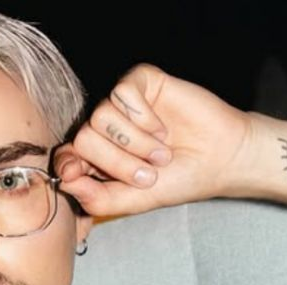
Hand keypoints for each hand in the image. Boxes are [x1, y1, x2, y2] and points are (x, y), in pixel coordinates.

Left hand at [55, 63, 254, 216]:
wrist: (221, 159)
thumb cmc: (180, 179)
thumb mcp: (135, 200)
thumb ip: (98, 198)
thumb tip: (65, 182)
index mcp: (100, 157)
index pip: (66, 154)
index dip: (67, 163)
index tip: (75, 174)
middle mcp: (106, 128)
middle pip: (84, 138)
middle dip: (116, 162)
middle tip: (148, 173)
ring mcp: (122, 104)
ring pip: (101, 116)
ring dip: (136, 142)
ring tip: (161, 153)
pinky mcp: (141, 82)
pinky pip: (121, 92)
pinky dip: (143, 117)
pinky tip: (162, 128)